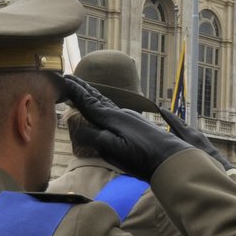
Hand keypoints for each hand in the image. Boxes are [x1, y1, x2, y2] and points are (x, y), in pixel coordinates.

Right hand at [60, 75, 191, 181]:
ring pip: (106, 102)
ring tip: (82, 89)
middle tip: (69, 78)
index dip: (75, 91)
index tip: (63, 79)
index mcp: (112, 119)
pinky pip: (113, 109)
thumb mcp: (116, 150)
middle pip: (97, 98)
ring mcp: (130, 118)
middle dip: (82, 88)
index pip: (88, 102)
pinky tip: (105, 108)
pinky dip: (102, 104)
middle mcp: (120, 114)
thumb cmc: (143, 157)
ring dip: (92, 95)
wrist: (172, 158)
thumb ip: (96, 138)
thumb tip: (77, 126)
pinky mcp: (136, 124)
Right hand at [156, 104, 232, 171]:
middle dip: (173, 120)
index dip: (169, 116)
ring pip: (187, 130)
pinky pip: (192, 134)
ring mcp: (200, 137)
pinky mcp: (204, 141)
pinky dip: (185, 133)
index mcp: (191, 136)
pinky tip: (183, 137)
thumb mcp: (188, 153)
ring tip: (171, 126)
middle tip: (164, 114)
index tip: (161, 109)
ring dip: (179, 127)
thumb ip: (178, 146)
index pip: (177, 123)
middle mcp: (196, 134)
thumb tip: (169, 140)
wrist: (222, 166)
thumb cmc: (204, 162)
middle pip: (182, 124)